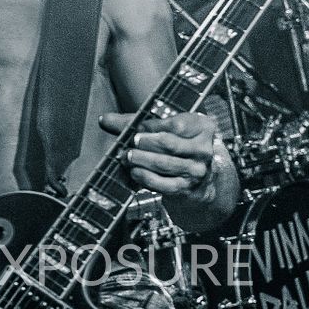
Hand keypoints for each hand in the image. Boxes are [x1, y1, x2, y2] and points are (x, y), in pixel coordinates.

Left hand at [99, 110, 217, 199]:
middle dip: (145, 143)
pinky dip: (146, 178)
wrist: (199, 176)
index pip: (176, 125)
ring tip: (127, 156)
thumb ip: (136, 122)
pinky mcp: (186, 188)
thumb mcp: (166, 128)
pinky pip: (163, 184)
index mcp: (203, 127)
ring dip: (142, 161)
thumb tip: (104, 119)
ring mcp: (196, 170)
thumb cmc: (179, 144)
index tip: (136, 128)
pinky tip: (134, 172)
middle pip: (169, 144)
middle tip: (130, 143)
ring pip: (165, 164)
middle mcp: (203, 149)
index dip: (152, 126)